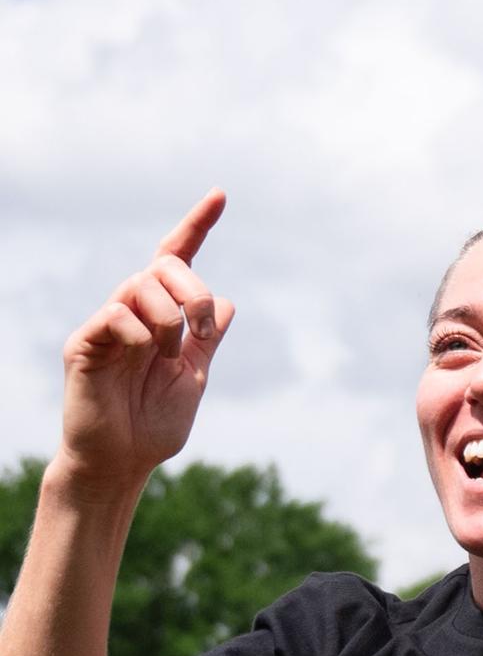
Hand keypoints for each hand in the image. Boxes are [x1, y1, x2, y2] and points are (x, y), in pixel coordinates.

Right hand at [57, 192, 232, 489]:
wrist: (122, 462)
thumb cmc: (152, 425)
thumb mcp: (193, 378)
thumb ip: (205, 342)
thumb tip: (224, 302)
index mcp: (160, 317)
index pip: (176, 259)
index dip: (197, 226)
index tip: (221, 194)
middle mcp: (131, 312)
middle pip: (164, 264)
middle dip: (192, 291)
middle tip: (198, 332)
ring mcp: (105, 324)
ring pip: (142, 284)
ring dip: (169, 318)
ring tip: (164, 355)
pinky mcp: (83, 342)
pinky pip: (115, 314)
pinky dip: (140, 332)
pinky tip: (140, 357)